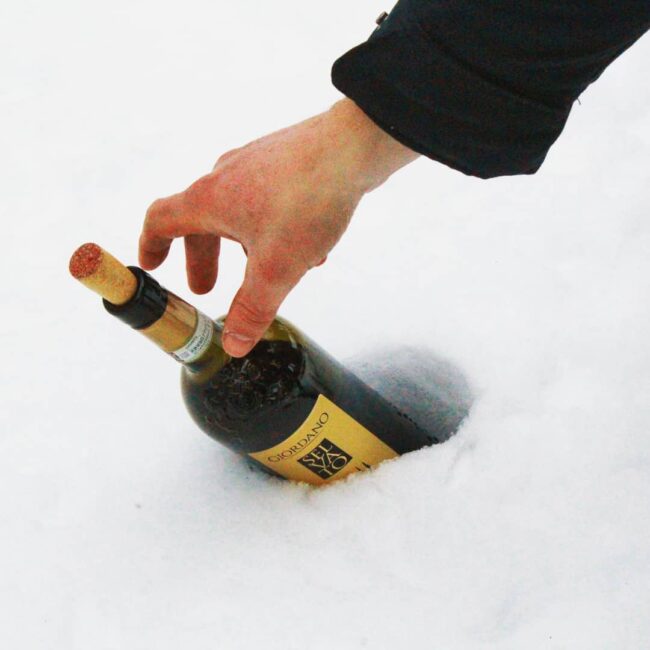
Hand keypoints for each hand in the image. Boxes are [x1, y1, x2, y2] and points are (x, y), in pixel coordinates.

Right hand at [139, 99, 417, 356]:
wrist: (353, 147)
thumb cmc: (305, 201)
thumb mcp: (275, 269)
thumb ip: (252, 309)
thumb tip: (233, 344)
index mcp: (209, 199)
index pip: (161, 220)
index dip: (151, 246)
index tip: (153, 266)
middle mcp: (225, 175)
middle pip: (201, 221)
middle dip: (205, 259)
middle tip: (208, 288)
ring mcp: (256, 163)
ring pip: (238, 211)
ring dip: (245, 246)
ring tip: (268, 275)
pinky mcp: (285, 159)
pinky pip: (268, 200)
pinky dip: (274, 228)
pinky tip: (305, 250)